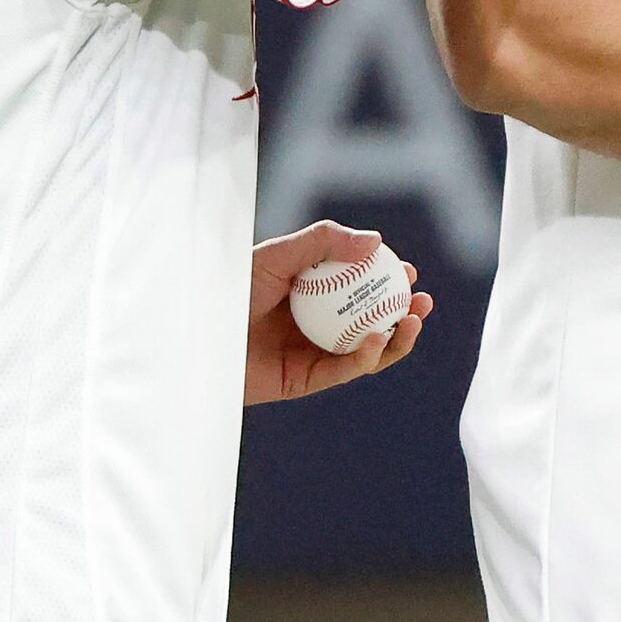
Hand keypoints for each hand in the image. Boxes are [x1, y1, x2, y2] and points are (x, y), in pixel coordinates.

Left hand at [244, 220, 433, 404]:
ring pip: (365, 350)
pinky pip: (343, 370)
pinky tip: (378, 339)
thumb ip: (323, 242)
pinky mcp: (304, 380)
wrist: (198, 333)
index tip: (409, 272)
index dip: (387, 281)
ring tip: (412, 320)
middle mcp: (314, 324)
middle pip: (370, 321)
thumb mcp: (279, 254)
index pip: (358, 287)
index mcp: (311, 293)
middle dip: (403, 313)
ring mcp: (311, 353)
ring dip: (396, 339)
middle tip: (422, 301)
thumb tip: (376, 241)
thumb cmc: (231, 288)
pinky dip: (366, 357)